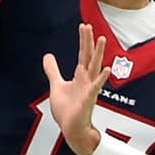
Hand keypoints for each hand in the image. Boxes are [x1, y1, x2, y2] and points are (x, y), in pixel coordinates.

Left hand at [42, 24, 111, 154]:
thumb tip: (48, 56)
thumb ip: (53, 70)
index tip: (84, 26)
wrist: (72, 128)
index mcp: (80, 76)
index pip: (83, 54)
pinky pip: (95, 87)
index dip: (83, 40)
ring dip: (98, 54)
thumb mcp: (57, 85)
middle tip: (89, 26)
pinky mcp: (88, 100)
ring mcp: (89, 89)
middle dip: (89, 42)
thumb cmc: (68, 109)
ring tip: (101, 39)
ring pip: (94, 68)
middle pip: (89, 57)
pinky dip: (100, 78)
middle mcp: (87, 80)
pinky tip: (106, 69)